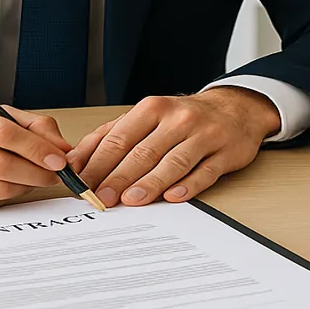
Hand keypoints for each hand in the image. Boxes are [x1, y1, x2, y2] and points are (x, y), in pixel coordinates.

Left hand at [66, 87, 280, 206]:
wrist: (234, 108)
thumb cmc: (182, 118)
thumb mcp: (146, 116)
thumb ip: (111, 135)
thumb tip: (75, 161)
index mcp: (154, 108)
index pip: (120, 137)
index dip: (99, 162)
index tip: (83, 183)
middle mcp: (179, 118)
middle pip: (144, 151)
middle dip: (119, 177)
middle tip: (101, 198)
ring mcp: (204, 135)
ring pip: (173, 162)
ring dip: (151, 183)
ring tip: (131, 201)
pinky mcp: (225, 153)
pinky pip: (205, 172)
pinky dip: (188, 186)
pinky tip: (173, 197)